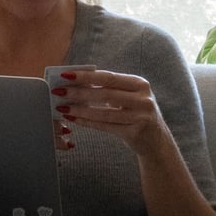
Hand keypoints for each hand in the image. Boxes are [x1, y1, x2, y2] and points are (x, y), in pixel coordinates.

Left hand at [50, 68, 167, 154]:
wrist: (156, 141)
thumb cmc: (137, 114)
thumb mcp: (130, 97)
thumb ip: (110, 88)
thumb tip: (78, 82)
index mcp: (140, 84)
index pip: (108, 77)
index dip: (86, 76)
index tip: (66, 75)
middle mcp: (143, 98)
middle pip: (105, 93)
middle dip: (79, 92)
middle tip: (59, 92)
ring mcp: (140, 116)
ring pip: (104, 112)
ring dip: (80, 109)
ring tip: (62, 108)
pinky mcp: (135, 133)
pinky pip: (106, 126)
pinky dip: (88, 122)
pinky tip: (74, 120)